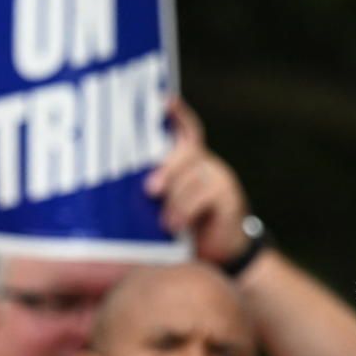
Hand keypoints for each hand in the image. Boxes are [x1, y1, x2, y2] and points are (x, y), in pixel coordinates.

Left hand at [144, 98, 251, 264]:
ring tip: (164, 223)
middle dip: (168, 168)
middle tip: (150, 190)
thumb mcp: (162, 207)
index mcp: (186, 160)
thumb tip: (125, 189)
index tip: (164, 101)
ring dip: (176, 200)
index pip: (185, 130)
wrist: (218, 254)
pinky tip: (176, 226)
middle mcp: (204, 163)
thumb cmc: (181, 227)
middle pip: (187, 151)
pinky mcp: (230, 197)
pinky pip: (206, 195)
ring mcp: (219, 178)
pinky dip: (187, 211)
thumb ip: (152, 192)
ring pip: (194, 177)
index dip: (178, 114)